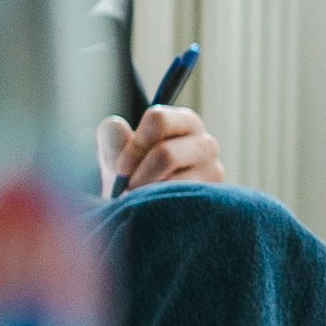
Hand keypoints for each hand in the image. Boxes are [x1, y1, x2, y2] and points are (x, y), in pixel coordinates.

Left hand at [98, 107, 222, 196]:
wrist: (139, 200)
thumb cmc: (130, 168)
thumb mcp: (114, 148)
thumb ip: (111, 135)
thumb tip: (119, 127)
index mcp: (183, 121)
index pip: (158, 119)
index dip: (134, 145)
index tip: (122, 168)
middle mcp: (205, 143)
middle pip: (165, 154)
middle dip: (139, 174)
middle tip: (128, 187)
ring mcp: (214, 170)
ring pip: (174, 182)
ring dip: (149, 192)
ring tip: (142, 196)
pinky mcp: (213, 196)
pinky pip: (183, 203)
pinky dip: (162, 206)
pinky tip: (156, 206)